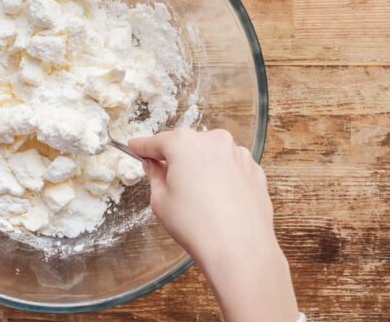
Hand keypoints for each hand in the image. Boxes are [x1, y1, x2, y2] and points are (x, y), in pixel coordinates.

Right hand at [129, 128, 297, 321]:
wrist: (240, 249)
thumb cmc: (195, 225)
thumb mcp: (161, 201)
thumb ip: (155, 176)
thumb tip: (154, 166)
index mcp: (184, 144)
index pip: (156, 142)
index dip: (142, 147)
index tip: (135, 147)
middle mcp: (213, 140)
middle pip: (186, 145)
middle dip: (176, 159)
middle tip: (167, 180)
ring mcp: (238, 154)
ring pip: (211, 155)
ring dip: (201, 167)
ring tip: (198, 197)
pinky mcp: (255, 170)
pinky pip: (231, 168)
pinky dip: (222, 178)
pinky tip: (219, 201)